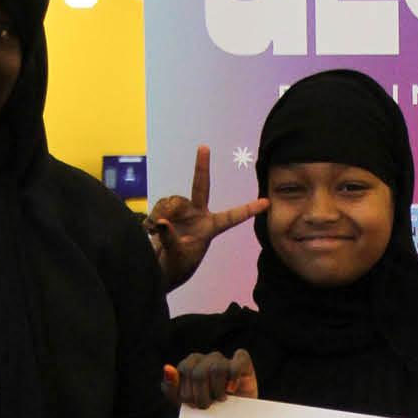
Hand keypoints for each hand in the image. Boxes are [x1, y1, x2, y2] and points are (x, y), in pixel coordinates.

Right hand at [146, 144, 261, 288]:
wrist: (158, 271)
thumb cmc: (174, 268)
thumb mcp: (175, 257)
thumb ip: (170, 239)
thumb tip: (162, 222)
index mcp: (209, 228)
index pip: (232, 217)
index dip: (248, 209)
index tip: (267, 202)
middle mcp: (197, 215)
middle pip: (201, 186)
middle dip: (202, 166)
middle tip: (204, 147)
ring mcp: (181, 212)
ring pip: (172, 201)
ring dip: (163, 213)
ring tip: (156, 233)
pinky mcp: (166, 212)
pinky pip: (160, 206)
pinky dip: (153, 217)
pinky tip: (150, 231)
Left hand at [166, 348, 260, 410]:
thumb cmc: (206, 408)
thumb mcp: (183, 403)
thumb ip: (170, 387)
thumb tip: (167, 368)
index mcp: (189, 365)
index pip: (185, 371)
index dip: (188, 393)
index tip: (193, 405)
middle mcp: (206, 359)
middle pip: (199, 373)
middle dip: (202, 396)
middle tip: (207, 406)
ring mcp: (224, 360)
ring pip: (217, 369)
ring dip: (217, 391)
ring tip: (220, 400)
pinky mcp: (243, 363)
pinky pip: (237, 362)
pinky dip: (234, 378)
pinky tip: (231, 390)